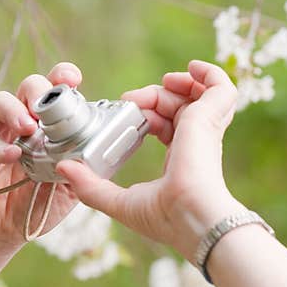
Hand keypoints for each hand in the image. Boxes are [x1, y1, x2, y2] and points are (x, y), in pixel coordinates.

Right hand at [0, 62, 82, 251]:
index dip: (62, 77)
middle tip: (47, 106)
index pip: (54, 91)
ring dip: (14, 110)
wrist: (2, 235)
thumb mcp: (71, 188)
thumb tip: (113, 153)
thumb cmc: (36, 205)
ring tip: (28, 126)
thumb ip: (87, 170)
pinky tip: (12, 155)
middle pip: (27, 88)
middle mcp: (20, 125)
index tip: (73, 79)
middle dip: (39, 89)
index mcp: (46, 126)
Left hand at [55, 60, 246, 262]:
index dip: (149, 116)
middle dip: (156, 97)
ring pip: (198, 95)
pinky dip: (210, 74)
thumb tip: (65, 168)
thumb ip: (91, 187)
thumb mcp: (119, 201)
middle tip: (132, 101)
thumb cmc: (165, 218)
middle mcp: (196, 144)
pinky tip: (193, 68)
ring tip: (164, 82)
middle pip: (179, 108)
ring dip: (179, 83)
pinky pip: (221, 88)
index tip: (129, 111)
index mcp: (180, 161)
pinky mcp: (211, 118)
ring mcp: (206, 130)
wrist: (191, 217)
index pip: (168, 127)